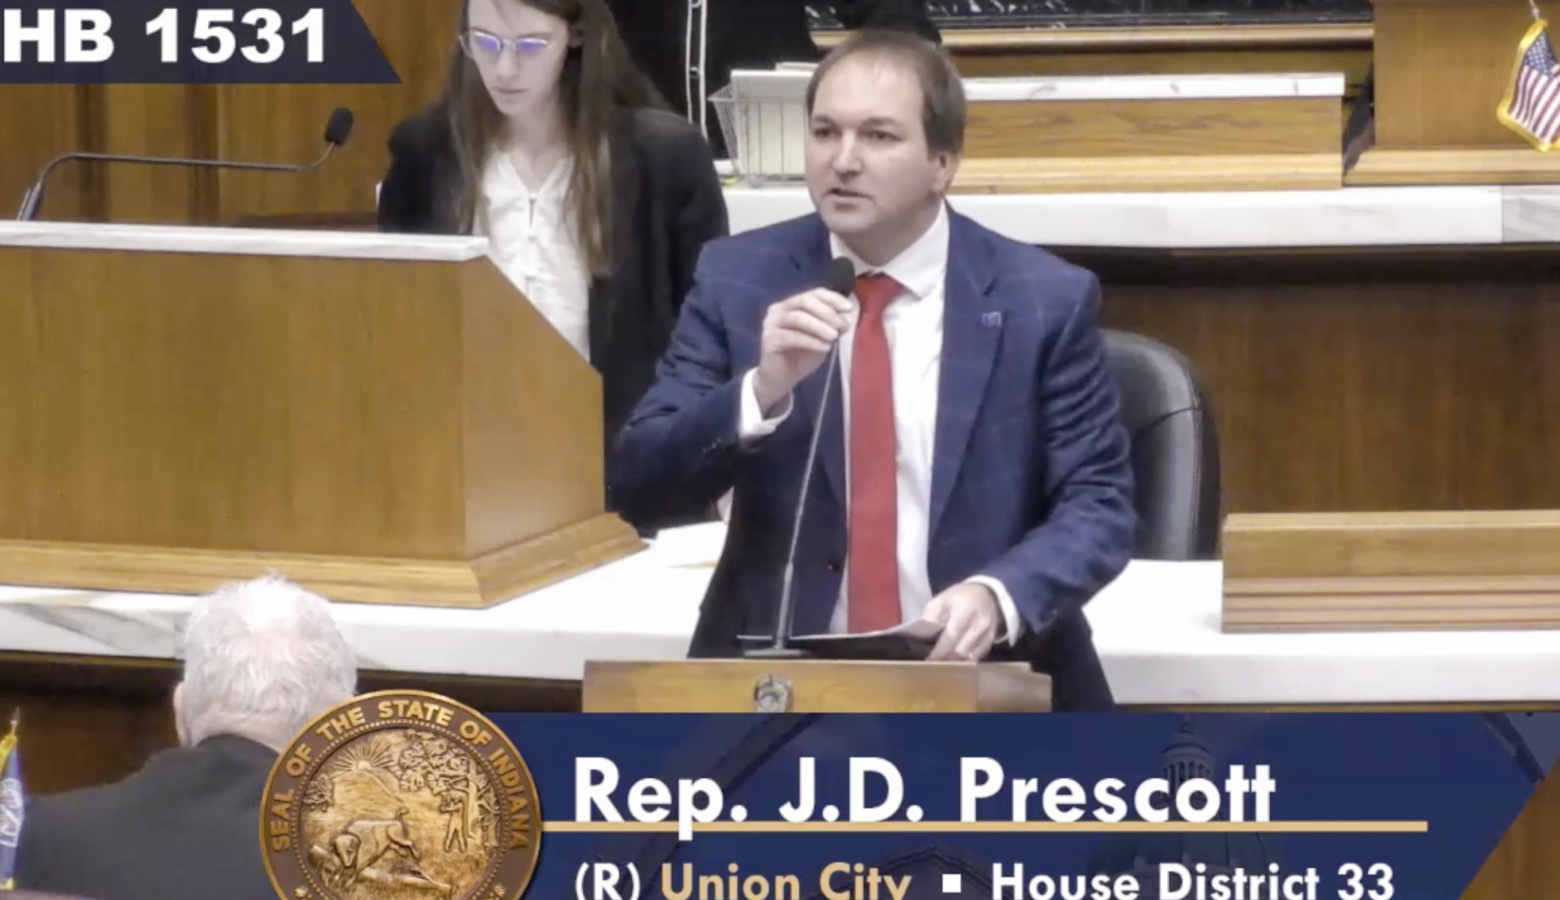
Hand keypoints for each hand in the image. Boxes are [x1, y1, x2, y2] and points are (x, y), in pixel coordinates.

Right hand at [752, 288, 852, 413]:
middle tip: (842, 326)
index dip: (833, 299)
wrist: (781, 378)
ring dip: (820, 326)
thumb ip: (830, 325)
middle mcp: (779, 309)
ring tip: (834, 337)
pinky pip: (792, 337)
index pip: (814, 293)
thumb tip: (845, 316)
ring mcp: (772, 323)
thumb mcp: (821, 337)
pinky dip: (811, 341)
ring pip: (798, 317)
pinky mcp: (769, 339)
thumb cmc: (801, 356)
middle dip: (827, 312)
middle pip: (805, 301)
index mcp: (792, 304)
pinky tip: (825, 348)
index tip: (848, 309)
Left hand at [922, 582, 999, 661]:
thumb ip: (930, 617)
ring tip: (940, 667)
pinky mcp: (990, 643)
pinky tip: (953, 663)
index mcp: (964, 611)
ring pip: (968, 659)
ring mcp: (987, 635)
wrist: (987, 595)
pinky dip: (963, 663)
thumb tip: (920, 637)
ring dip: (954, 664)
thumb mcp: (940, 600)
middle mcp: (979, 624)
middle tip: (930, 668)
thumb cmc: (959, 598)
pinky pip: (976, 659)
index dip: (938, 652)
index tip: (926, 662)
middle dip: (944, 661)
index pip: (951, 636)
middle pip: (960, 652)